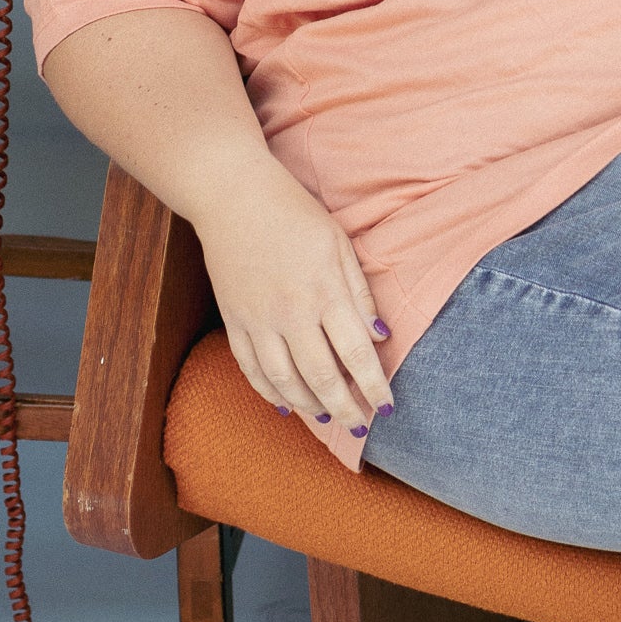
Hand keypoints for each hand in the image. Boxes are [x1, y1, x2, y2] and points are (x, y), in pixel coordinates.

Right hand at [195, 156, 394, 431]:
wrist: (233, 196)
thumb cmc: (294, 214)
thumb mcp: (339, 244)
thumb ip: (359, 293)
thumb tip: (381, 336)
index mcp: (324, 292)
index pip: (357, 353)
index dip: (374, 386)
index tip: (387, 406)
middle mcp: (290, 313)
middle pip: (322, 377)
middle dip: (345, 408)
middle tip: (360, 425)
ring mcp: (257, 320)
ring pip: (284, 381)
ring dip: (308, 405)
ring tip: (327, 417)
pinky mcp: (233, 320)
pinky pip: (251, 369)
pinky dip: (269, 392)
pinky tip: (286, 403)